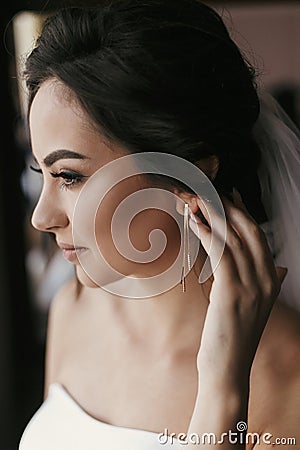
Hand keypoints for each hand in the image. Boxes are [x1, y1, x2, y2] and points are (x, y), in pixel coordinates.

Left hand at [189, 191, 286, 387]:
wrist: (227, 370)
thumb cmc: (232, 337)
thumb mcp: (253, 307)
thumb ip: (263, 285)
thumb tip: (278, 269)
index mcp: (271, 280)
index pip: (259, 236)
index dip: (244, 212)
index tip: (228, 195)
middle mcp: (266, 279)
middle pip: (249, 231)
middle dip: (229, 207)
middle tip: (208, 192)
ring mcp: (252, 286)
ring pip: (234, 239)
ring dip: (214, 215)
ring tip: (196, 201)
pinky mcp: (232, 293)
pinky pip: (221, 254)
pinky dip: (208, 234)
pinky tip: (195, 222)